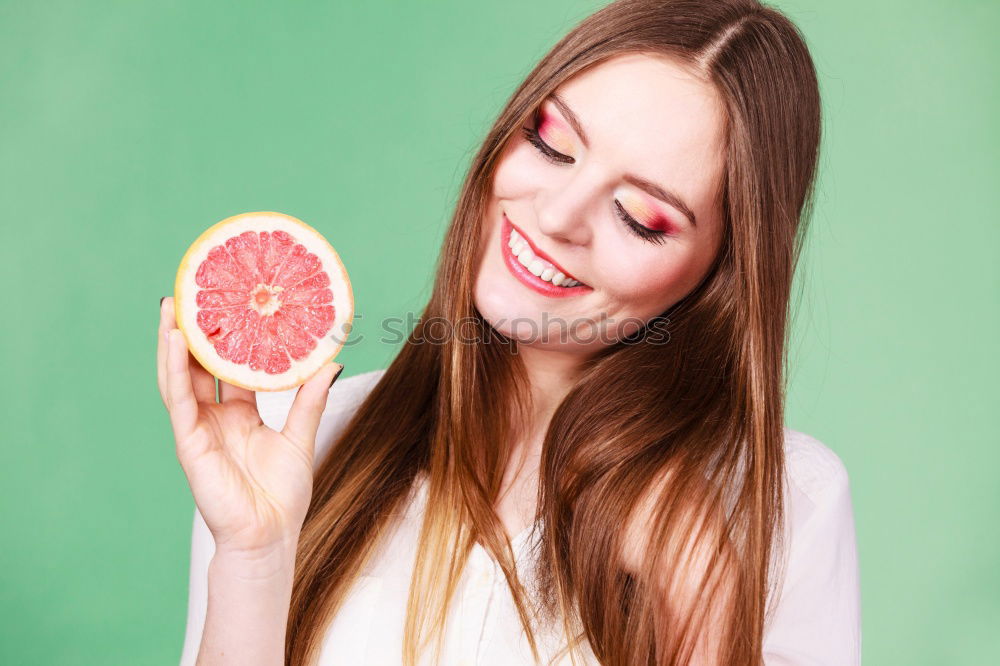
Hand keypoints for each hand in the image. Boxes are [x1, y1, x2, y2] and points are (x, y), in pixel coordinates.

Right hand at [156, 297, 342, 557]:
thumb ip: (309, 399)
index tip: (234, 304)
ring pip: (181, 376)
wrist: (269, 538)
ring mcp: (199, 428)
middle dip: (196, 332)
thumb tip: (332, 361)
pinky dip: (173, 368)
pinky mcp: (189, 441)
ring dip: (174, 341)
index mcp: (240, 416)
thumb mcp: (300, 436)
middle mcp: (215, 418)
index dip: (230, 338)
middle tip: (196, 292)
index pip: (230, 368)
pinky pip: (179, 399)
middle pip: (201, 365)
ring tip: (172, 304)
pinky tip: (172, 340)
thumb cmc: (282, 497)